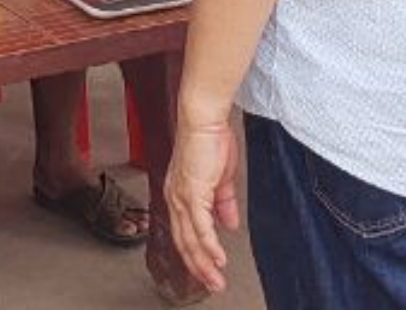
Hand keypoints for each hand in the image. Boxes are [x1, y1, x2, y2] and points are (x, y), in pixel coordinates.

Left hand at [165, 112, 240, 294]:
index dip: (196, 254)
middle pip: (184, 241)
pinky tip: (216, 258)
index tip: (208, 272)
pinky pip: (199, 225)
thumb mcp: (220, 180)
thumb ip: (224, 204)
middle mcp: (176, 197)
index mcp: (180, 194)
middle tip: (213, 285)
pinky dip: (209, 244)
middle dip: (198, 267)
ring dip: (204, 262)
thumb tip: (229, 224)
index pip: (185, 232)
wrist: (204, 120)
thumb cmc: (210, 141)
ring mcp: (182, 195)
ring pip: (190, 238)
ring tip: (215, 279)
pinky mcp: (191, 191)